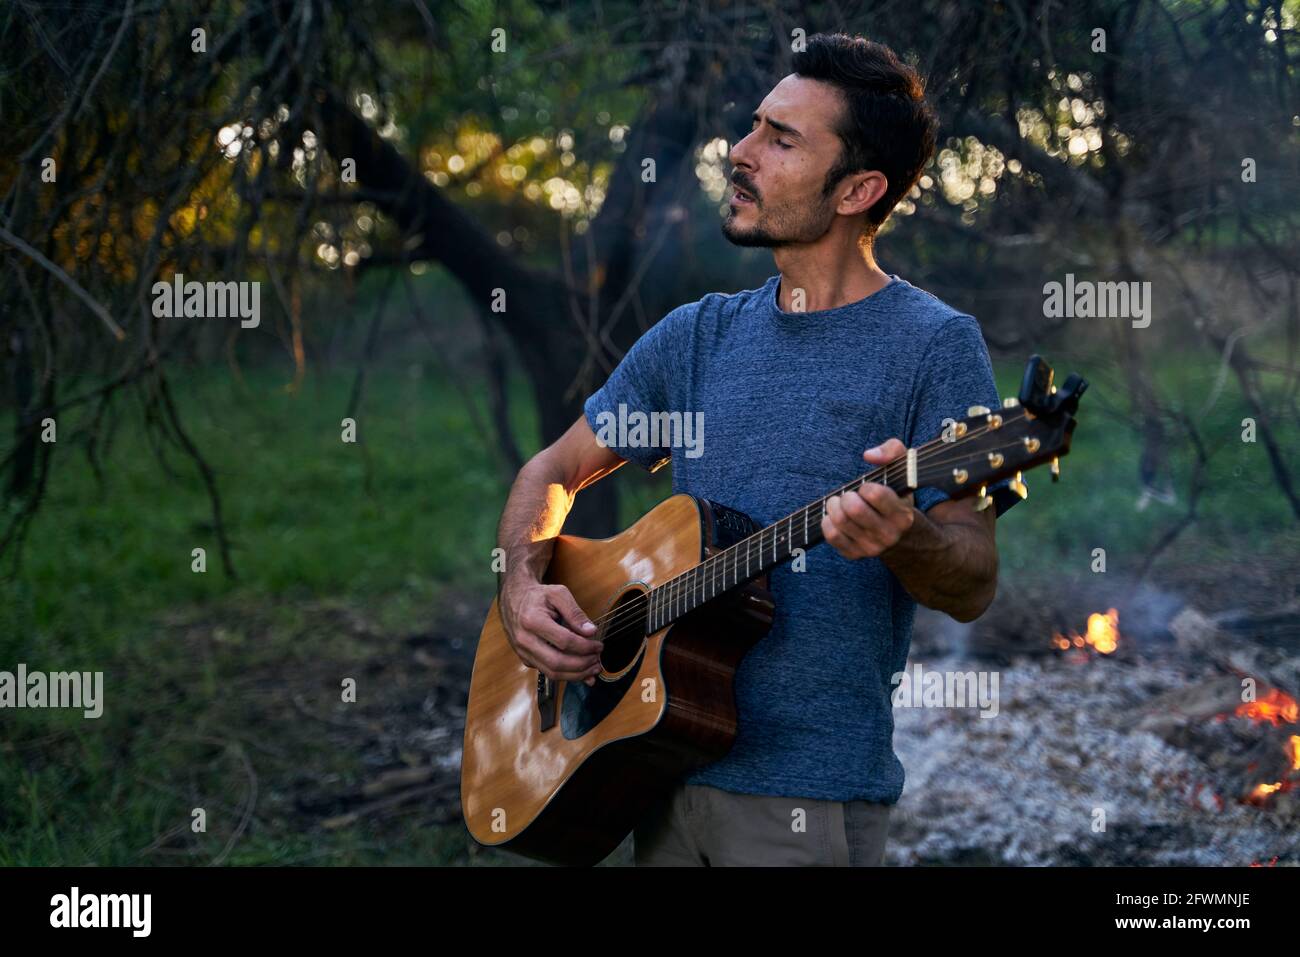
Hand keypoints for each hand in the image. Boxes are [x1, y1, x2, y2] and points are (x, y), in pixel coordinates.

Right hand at [499, 579, 602, 685]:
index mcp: (532, 620)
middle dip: (582, 665)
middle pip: (557, 662)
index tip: (599, 646)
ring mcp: (523, 652)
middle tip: (598, 660)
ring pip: (552, 673)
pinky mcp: (525, 659)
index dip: (585, 647)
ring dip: (576, 675)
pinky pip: (547, 673)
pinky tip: (581, 671)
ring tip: (593, 669)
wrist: (514, 599)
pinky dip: (566, 675)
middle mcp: (525, 640)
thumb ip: (575, 612)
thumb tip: (590, 632)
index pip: (564, 641)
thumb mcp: (558, 594)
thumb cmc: (537, 596)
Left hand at [821, 438, 916, 559]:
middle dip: (846, 496)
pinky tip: (833, 516)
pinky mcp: (855, 554)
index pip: (875, 495)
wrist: (901, 535)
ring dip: (833, 505)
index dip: (866, 486)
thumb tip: (869, 455)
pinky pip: (832, 536)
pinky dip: (827, 521)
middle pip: (854, 510)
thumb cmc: (896, 495)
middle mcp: (889, 534)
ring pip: (840, 522)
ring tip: (838, 502)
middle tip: (848, 494)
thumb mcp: (904, 471)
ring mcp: (872, 547)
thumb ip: (892, 451)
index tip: (866, 487)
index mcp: (902, 514)